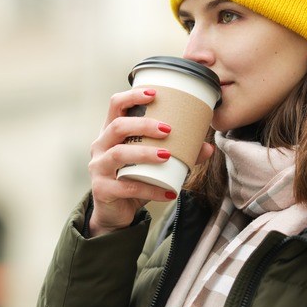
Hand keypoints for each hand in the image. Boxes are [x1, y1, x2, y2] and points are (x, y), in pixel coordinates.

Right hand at [86, 88, 213, 236]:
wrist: (115, 212)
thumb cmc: (133, 178)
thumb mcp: (152, 163)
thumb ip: (178, 154)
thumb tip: (207, 147)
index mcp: (111, 132)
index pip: (115, 105)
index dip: (132, 96)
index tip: (154, 94)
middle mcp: (100, 146)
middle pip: (118, 126)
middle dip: (143, 125)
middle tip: (168, 129)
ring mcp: (98, 167)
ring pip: (119, 154)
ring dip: (145, 153)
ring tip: (167, 155)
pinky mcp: (101, 189)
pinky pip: (127, 187)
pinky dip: (151, 190)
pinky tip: (169, 192)